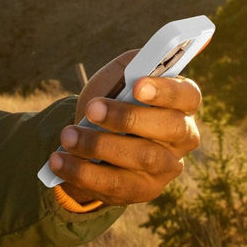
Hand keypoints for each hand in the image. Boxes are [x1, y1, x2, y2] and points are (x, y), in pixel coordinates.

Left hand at [47, 50, 201, 205]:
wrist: (91, 137)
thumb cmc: (111, 99)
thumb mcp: (118, 77)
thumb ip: (131, 65)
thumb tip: (147, 56)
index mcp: (181, 104)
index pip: (188, 96)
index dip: (166, 91)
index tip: (138, 86)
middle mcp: (181, 138)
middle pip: (167, 128)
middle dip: (127, 117)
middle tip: (92, 108)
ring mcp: (164, 168)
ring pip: (139, 158)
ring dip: (98, 145)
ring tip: (67, 135)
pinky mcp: (142, 191)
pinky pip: (115, 184)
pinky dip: (82, 172)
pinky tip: (59, 160)